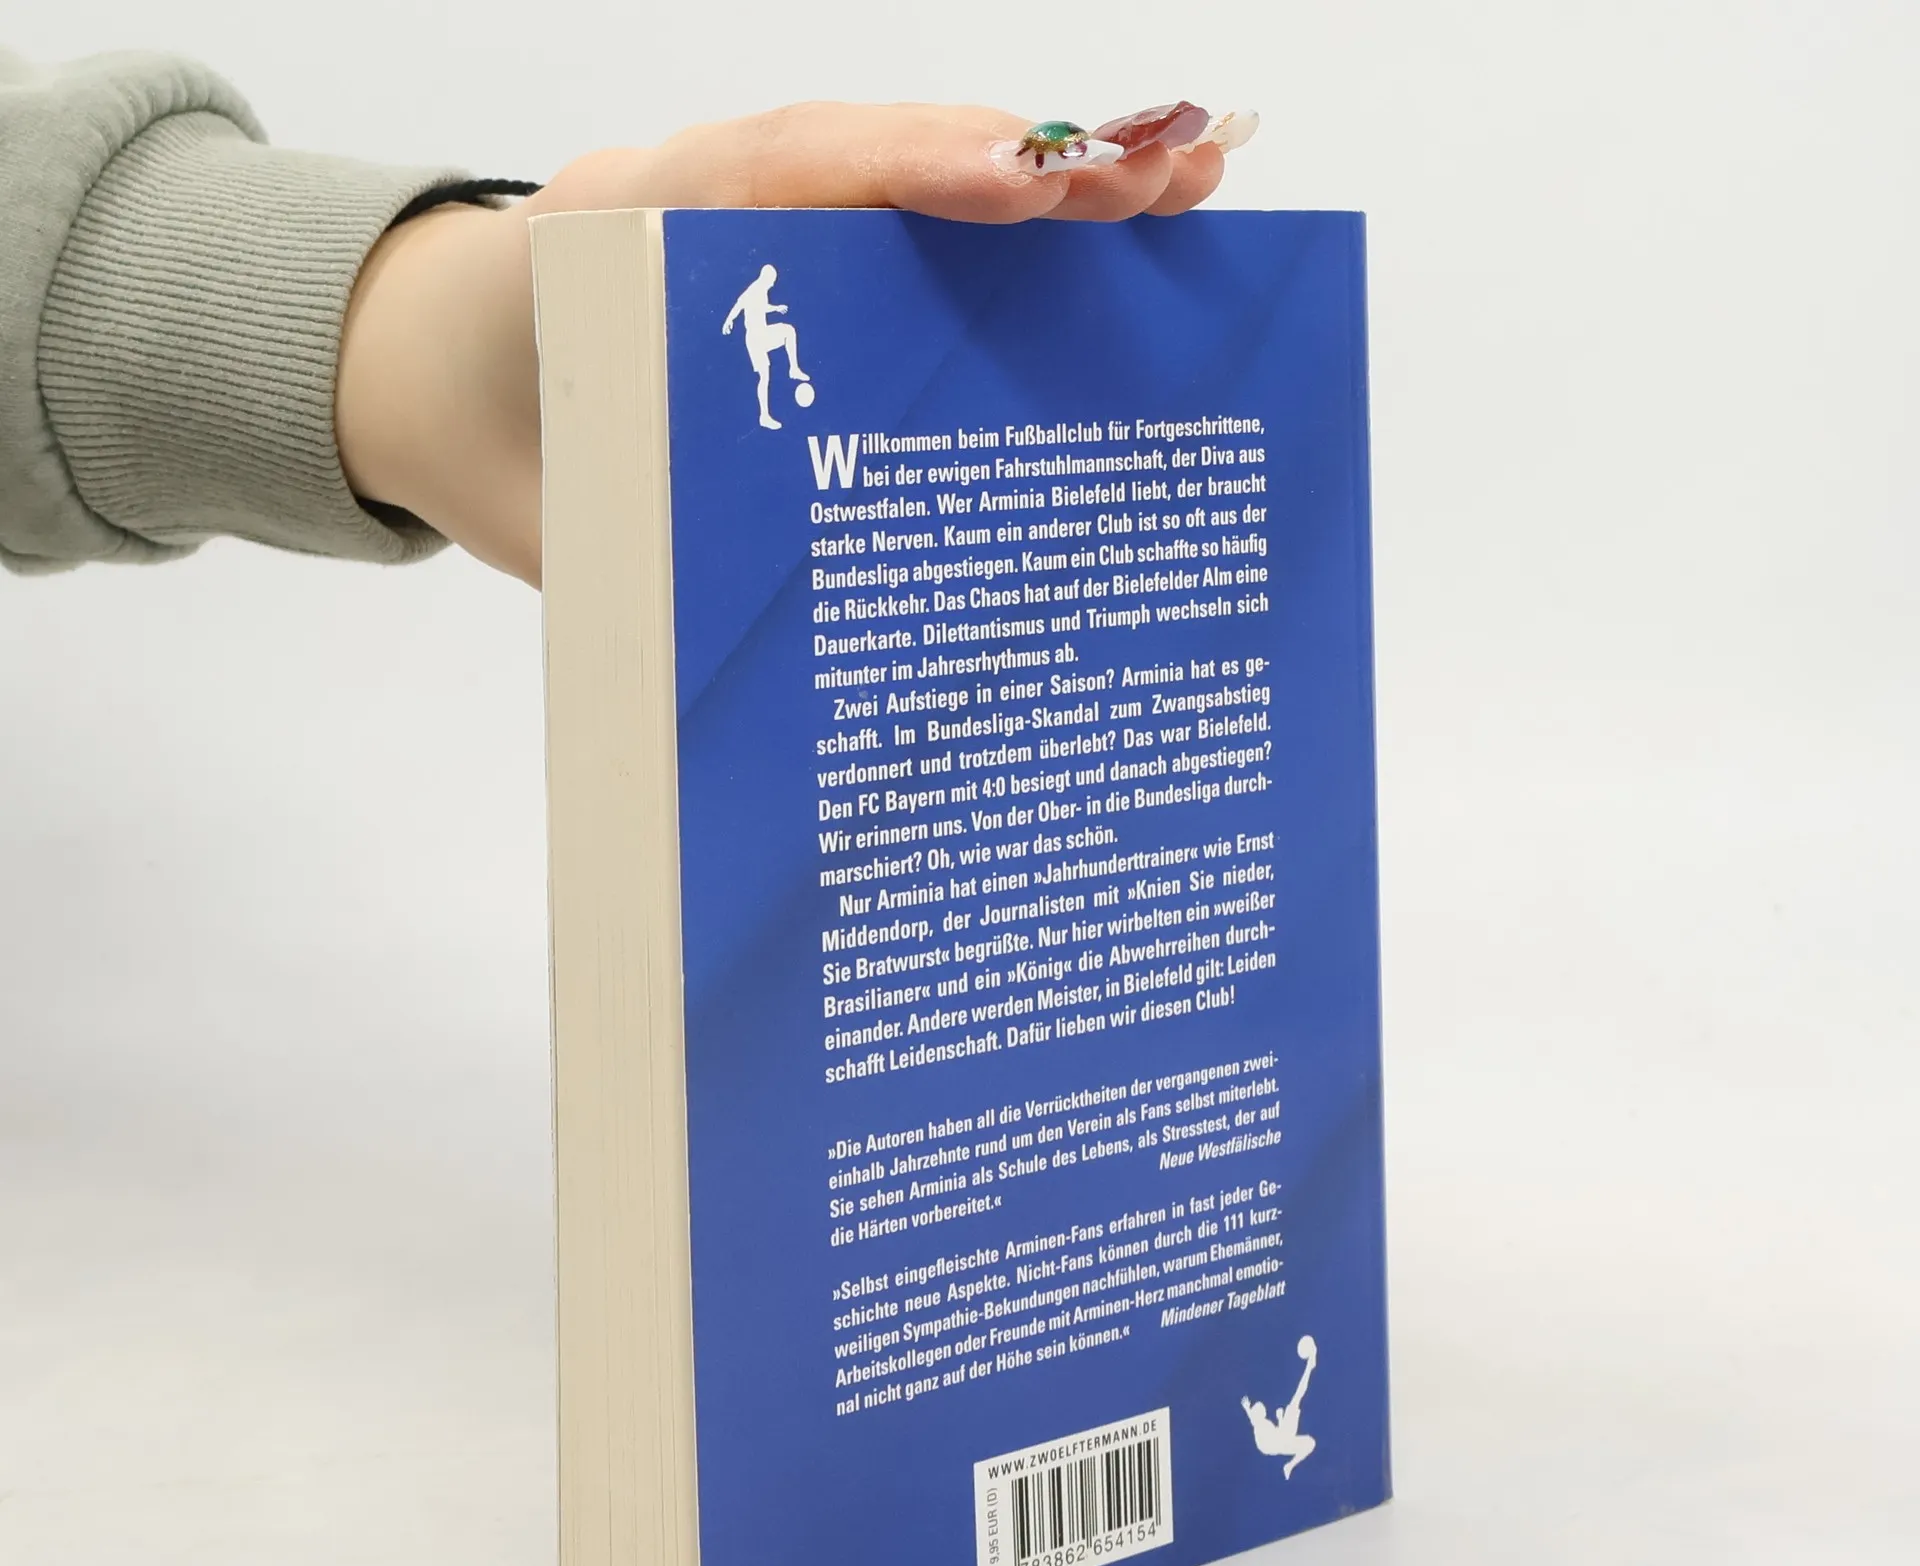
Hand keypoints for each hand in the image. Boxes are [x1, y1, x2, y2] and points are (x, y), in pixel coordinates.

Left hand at [335, 103, 1229, 585]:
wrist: (435, 390)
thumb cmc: (494, 453)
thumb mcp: (553, 515)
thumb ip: (650, 541)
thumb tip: (800, 634)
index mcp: (618, 236)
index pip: (772, 175)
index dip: (902, 173)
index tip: (1022, 189)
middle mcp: (704, 203)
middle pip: (877, 162)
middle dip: (1026, 167)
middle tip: (1167, 182)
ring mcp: (761, 225)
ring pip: (910, 192)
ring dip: (1047, 193)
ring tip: (1184, 188)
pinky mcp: (799, 264)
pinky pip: (911, 239)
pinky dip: (1013, 243)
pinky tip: (1113, 246)